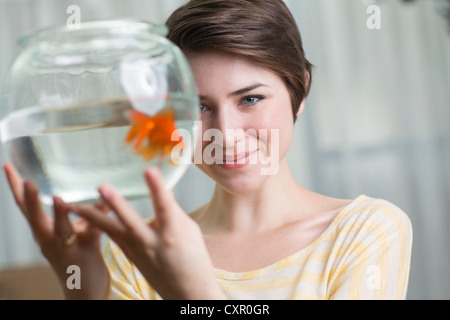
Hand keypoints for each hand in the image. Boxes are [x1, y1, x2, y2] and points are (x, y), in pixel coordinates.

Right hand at [2, 163, 110, 299]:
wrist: (85, 294)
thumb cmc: (78, 260)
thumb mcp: (77, 234)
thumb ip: (86, 216)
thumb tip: (103, 199)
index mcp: (43, 233)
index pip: (25, 208)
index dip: (16, 188)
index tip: (8, 166)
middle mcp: (49, 241)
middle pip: (35, 219)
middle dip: (30, 200)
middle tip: (25, 180)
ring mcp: (66, 249)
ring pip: (61, 231)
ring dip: (60, 215)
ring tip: (60, 199)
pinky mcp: (86, 255)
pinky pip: (90, 235)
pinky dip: (96, 221)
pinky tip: (104, 208)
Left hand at [72, 167, 225, 299]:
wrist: (187, 292)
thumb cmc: (195, 261)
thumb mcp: (190, 232)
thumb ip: (174, 210)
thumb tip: (164, 190)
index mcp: (173, 234)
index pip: (164, 206)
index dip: (157, 188)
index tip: (149, 170)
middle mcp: (152, 243)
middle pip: (131, 221)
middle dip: (116, 204)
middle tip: (102, 187)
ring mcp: (137, 251)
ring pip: (111, 231)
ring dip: (92, 217)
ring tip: (73, 206)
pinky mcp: (130, 256)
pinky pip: (113, 238)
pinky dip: (99, 225)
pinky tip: (85, 215)